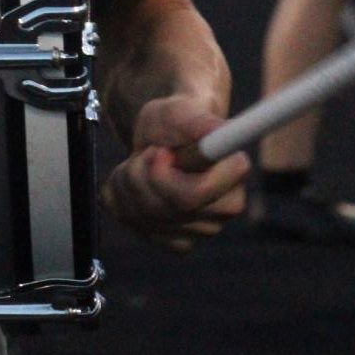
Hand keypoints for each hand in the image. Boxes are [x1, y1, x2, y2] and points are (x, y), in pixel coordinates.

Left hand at [100, 94, 248, 251]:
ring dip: (129, 180)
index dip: (164, 173)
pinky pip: (132, 221)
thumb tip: (220, 130)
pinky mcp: (172, 241)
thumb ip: (202, 123)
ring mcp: (197, 232)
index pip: (193, 194)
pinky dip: (121, 195)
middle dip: (143, 173)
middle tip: (146, 152)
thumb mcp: (182, 113)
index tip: (157, 151)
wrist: (161, 138)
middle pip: (168, 207)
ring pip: (145, 214)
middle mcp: (222, 214)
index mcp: (233, 182)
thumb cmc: (176, 123)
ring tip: (139, 160)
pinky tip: (133, 180)